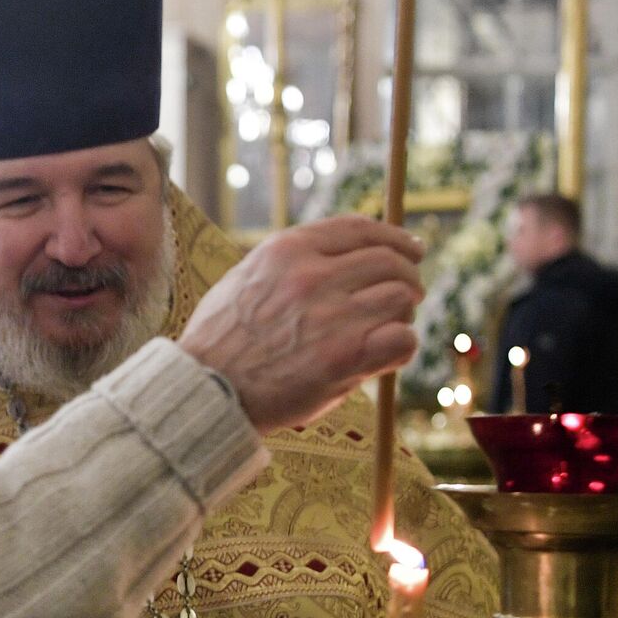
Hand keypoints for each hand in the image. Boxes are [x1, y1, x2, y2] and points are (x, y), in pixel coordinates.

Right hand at [177, 215, 424, 433]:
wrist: (205, 389)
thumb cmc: (222, 340)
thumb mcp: (246, 276)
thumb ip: (291, 261)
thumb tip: (340, 253)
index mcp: (288, 250)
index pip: (360, 228)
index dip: (394, 237)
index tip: (411, 249)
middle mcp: (313, 276)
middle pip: (390, 261)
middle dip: (408, 277)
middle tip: (410, 295)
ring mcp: (332, 316)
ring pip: (401, 298)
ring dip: (403, 315)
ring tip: (388, 330)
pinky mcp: (346, 358)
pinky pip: (403, 339)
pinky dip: (403, 346)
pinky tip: (387, 355)